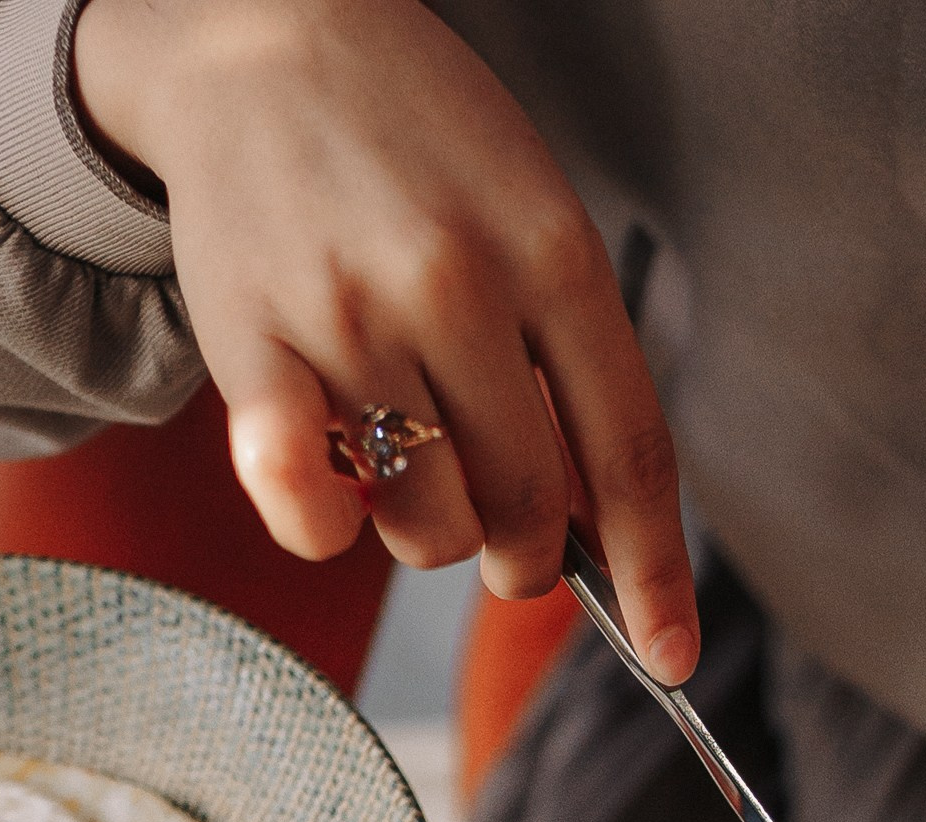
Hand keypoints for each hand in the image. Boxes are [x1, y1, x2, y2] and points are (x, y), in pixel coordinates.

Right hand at [72, 0, 698, 677]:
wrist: (259, 30)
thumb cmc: (422, 148)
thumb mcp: (539, 224)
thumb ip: (581, 368)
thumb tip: (611, 531)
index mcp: (554, 257)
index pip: (630, 457)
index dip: (657, 576)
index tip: (674, 655)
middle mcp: (456, 287)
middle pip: (529, 512)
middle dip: (528, 555)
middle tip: (506, 529)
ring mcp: (349, 317)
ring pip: (428, 527)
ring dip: (432, 531)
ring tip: (411, 456)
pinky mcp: (250, 342)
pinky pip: (307, 510)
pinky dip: (328, 530)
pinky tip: (334, 492)